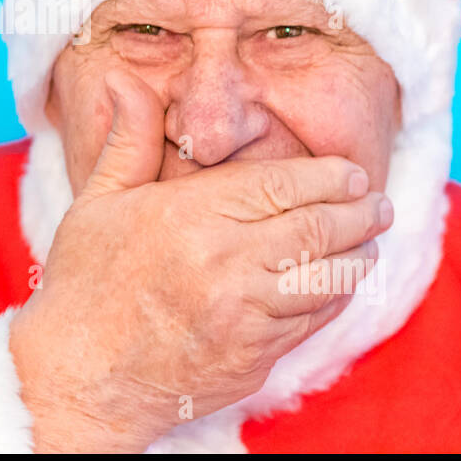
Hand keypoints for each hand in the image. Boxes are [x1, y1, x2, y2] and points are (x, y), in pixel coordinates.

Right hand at [9, 70, 392, 452]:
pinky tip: (342, 285)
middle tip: (380, 204)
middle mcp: (223, 263)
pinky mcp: (253, 357)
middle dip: (359, 213)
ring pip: (327, 278)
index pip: (280, 185)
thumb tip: (126, 81)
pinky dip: (336, 299)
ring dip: (359, 257)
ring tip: (371, 242)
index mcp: (188, 216)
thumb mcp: (97, 202)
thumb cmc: (83, 287)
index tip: (353, 173)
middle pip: (316, 228)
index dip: (328, 177)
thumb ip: (129, 139)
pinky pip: (312, 321)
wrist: (80, 380)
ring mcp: (243, 316)